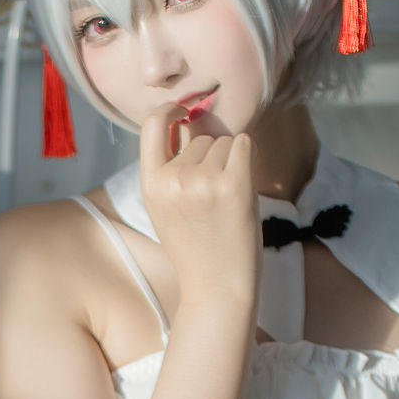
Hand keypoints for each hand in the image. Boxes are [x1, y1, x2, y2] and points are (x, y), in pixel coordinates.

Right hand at [137, 110, 258, 317]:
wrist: (217, 288)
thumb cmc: (196, 249)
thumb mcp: (166, 208)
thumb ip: (172, 167)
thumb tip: (192, 118)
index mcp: (150, 185)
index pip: (153, 125)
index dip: (170, 110)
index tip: (183, 111)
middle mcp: (173, 178)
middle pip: (200, 137)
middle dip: (210, 156)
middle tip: (212, 199)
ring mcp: (204, 180)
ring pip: (223, 143)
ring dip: (230, 163)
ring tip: (224, 202)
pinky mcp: (235, 184)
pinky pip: (244, 145)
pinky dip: (247, 159)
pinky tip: (242, 187)